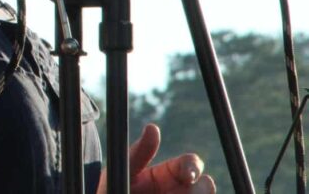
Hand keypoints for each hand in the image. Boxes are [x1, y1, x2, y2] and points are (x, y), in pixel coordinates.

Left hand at [98, 123, 215, 192]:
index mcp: (167, 174)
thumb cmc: (111, 187)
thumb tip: (153, 128)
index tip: (188, 174)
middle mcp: (179, 191)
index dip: (193, 166)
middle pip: (204, 186)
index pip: (191, 164)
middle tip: (189, 192)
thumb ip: (138, 153)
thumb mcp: (122, 170)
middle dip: (203, 189)